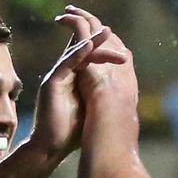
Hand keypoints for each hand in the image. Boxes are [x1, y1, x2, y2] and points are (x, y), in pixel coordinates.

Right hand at [30, 7, 126, 157]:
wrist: (51, 147)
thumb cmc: (72, 131)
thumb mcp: (94, 107)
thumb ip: (103, 93)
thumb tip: (126, 89)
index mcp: (75, 76)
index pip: (87, 51)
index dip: (101, 43)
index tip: (118, 39)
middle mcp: (65, 72)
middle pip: (80, 44)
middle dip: (95, 34)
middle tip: (110, 30)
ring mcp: (57, 75)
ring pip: (76, 51)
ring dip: (93, 40)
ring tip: (107, 32)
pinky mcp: (51, 82)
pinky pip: (66, 62)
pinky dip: (78, 52)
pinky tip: (89, 45)